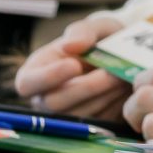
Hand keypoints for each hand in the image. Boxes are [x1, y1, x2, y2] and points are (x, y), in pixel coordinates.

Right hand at [13, 12, 127, 114]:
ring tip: (123, 77)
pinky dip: (114, 105)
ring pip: (79, 115)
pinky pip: (98, 123)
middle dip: (86, 88)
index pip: (27, 83)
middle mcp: (44, 98)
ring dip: (103, 96)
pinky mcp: (88, 126)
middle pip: (54, 103)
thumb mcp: (95, 27)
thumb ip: (82, 31)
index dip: (48, 77)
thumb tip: (69, 46)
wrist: (126, 56)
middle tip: (112, 73)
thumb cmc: (100, 39)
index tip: (75, 65)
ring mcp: (65, 115)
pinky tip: (125, 89)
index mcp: (35, 72)